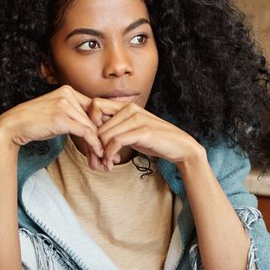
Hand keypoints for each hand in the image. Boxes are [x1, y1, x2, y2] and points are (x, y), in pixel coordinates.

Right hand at [0, 85, 103, 159]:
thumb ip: (73, 115)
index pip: (93, 108)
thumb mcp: (56, 113)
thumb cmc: (34, 122)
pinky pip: (85, 132)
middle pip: (93, 118)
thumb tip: (93, 127)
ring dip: (98, 146)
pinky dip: (93, 145)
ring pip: (91, 127)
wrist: (13, 126)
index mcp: (67, 90)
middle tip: (108, 155)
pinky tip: (97, 154)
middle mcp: (67, 94)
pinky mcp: (61, 118)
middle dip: (101, 138)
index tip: (107, 141)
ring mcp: (64, 105)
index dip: (102, 126)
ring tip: (102, 159)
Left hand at [86, 98, 202, 169]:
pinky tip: (112, 164)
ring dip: (101, 153)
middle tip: (97, 160)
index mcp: (125, 105)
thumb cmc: (153, 140)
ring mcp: (136, 118)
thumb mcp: (130, 131)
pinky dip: (109, 155)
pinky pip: (115, 142)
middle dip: (93, 144)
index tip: (94, 140)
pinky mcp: (143, 131)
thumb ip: (114, 129)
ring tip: (106, 164)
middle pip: (96, 124)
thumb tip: (92, 136)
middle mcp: (130, 108)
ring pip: (104, 134)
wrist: (180, 147)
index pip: (95, 105)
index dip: (89, 122)